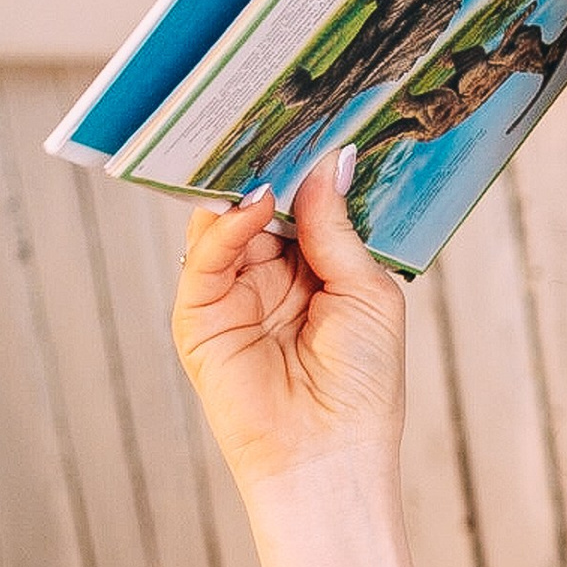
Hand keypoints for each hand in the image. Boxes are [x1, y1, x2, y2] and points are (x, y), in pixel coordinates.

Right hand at [171, 149, 406, 502]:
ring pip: (227, 221)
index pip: (305, 202)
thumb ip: (338, 227)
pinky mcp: (200, 314)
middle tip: (281, 112)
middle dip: (270, 164)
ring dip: (245, 186)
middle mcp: (273, 275)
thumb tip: (329, 160)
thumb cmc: (362, 384)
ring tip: (265, 150)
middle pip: (263, 203)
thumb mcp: (367, 292)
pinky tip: (254, 206)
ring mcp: (234, 292)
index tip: (318, 118)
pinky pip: (206, 257)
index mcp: (319, 270)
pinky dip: (227, 226)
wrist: (327, 454)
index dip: (308, 166)